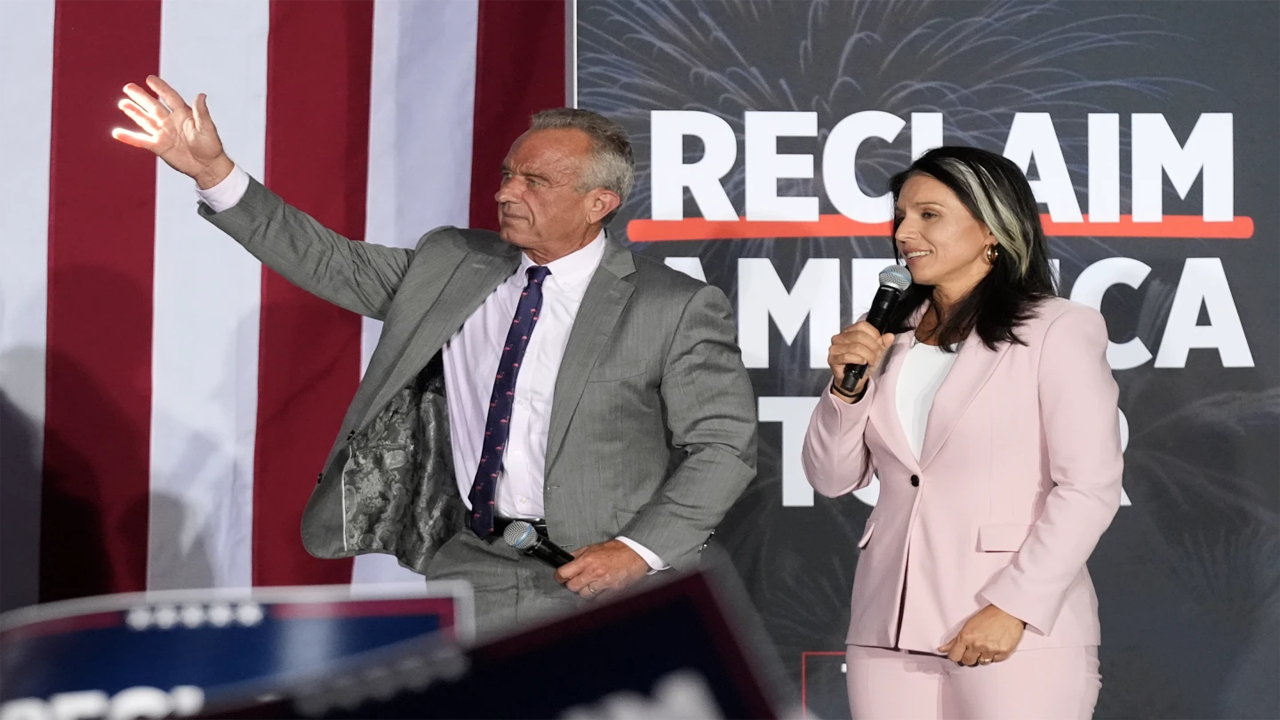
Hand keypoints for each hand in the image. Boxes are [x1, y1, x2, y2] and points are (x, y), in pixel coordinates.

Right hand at [112, 75, 232, 188]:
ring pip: (145, 120)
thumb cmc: (210, 146)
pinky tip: (118, 133)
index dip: (160, 88)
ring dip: (134, 112)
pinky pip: (142, 141)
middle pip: (153, 106)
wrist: (207, 166)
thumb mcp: (207, 128)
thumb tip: (201, 95)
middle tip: (128, 87)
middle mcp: (171, 121)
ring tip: (123, 103)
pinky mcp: (159, 146)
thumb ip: (201, 112)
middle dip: (141, 97)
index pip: (170, 97)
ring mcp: (164, 133)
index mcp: (183, 114)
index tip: (150, 79)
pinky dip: (130, 137)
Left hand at [553, 539, 649, 599]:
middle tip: (577, 580)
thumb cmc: (616, 550)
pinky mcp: (612, 591)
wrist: (635, 553)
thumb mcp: (593, 547)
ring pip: (584, 595)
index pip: (563, 573)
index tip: (560, 577)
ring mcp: (603, 583)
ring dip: (585, 591)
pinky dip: (598, 596)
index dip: (559, 576)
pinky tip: (600, 588)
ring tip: (591, 584)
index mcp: (587, 560)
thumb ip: (578, 555)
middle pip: (572, 587)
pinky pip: (598, 599)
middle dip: (573, 584)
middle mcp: (593, 572)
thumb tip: (566, 561)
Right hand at [827, 321, 894, 399]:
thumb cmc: (861, 364)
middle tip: (877, 355)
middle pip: (860, 335)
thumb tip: (890, 336)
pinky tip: (862, 362)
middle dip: (873, 346)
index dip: (874, 334)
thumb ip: (883, 343)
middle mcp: (840, 337)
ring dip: (867, 355)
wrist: (853, 380)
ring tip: (870, 361)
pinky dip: (858, 360)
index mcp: (850, 331)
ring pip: (855, 347)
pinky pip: (847, 356)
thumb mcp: (875, 352)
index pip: (862, 325)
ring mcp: (835, 347)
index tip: (879, 343)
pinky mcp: (832, 358)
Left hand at [939, 604, 1025, 665]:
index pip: (954, 656)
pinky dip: (994, 655)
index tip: (959, 653)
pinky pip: (995, 660)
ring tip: (986, 645)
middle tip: (974, 648)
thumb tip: (941, 649)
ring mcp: (990, 649)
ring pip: (981, 662)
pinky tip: (995, 645)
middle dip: (969, 657)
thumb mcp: (968, 625)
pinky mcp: (1003, 652)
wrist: (1008, 611)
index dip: (956, 655)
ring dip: (982, 656)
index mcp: (966, 637)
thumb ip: (955, 640)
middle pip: (967, 662)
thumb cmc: (988, 615)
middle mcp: (977, 645)